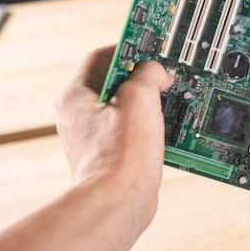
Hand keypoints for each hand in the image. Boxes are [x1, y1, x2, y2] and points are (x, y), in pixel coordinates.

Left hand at [56, 46, 172, 220]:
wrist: (119, 202)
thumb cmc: (121, 155)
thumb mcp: (139, 98)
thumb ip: (149, 74)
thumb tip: (157, 72)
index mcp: (76, 96)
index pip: (102, 56)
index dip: (130, 48)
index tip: (153, 49)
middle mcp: (80, 116)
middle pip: (117, 82)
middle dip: (145, 78)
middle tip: (168, 77)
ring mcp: (96, 137)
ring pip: (128, 108)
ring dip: (152, 103)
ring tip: (173, 102)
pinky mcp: (112, 156)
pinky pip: (133, 131)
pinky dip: (151, 126)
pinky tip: (169, 129)